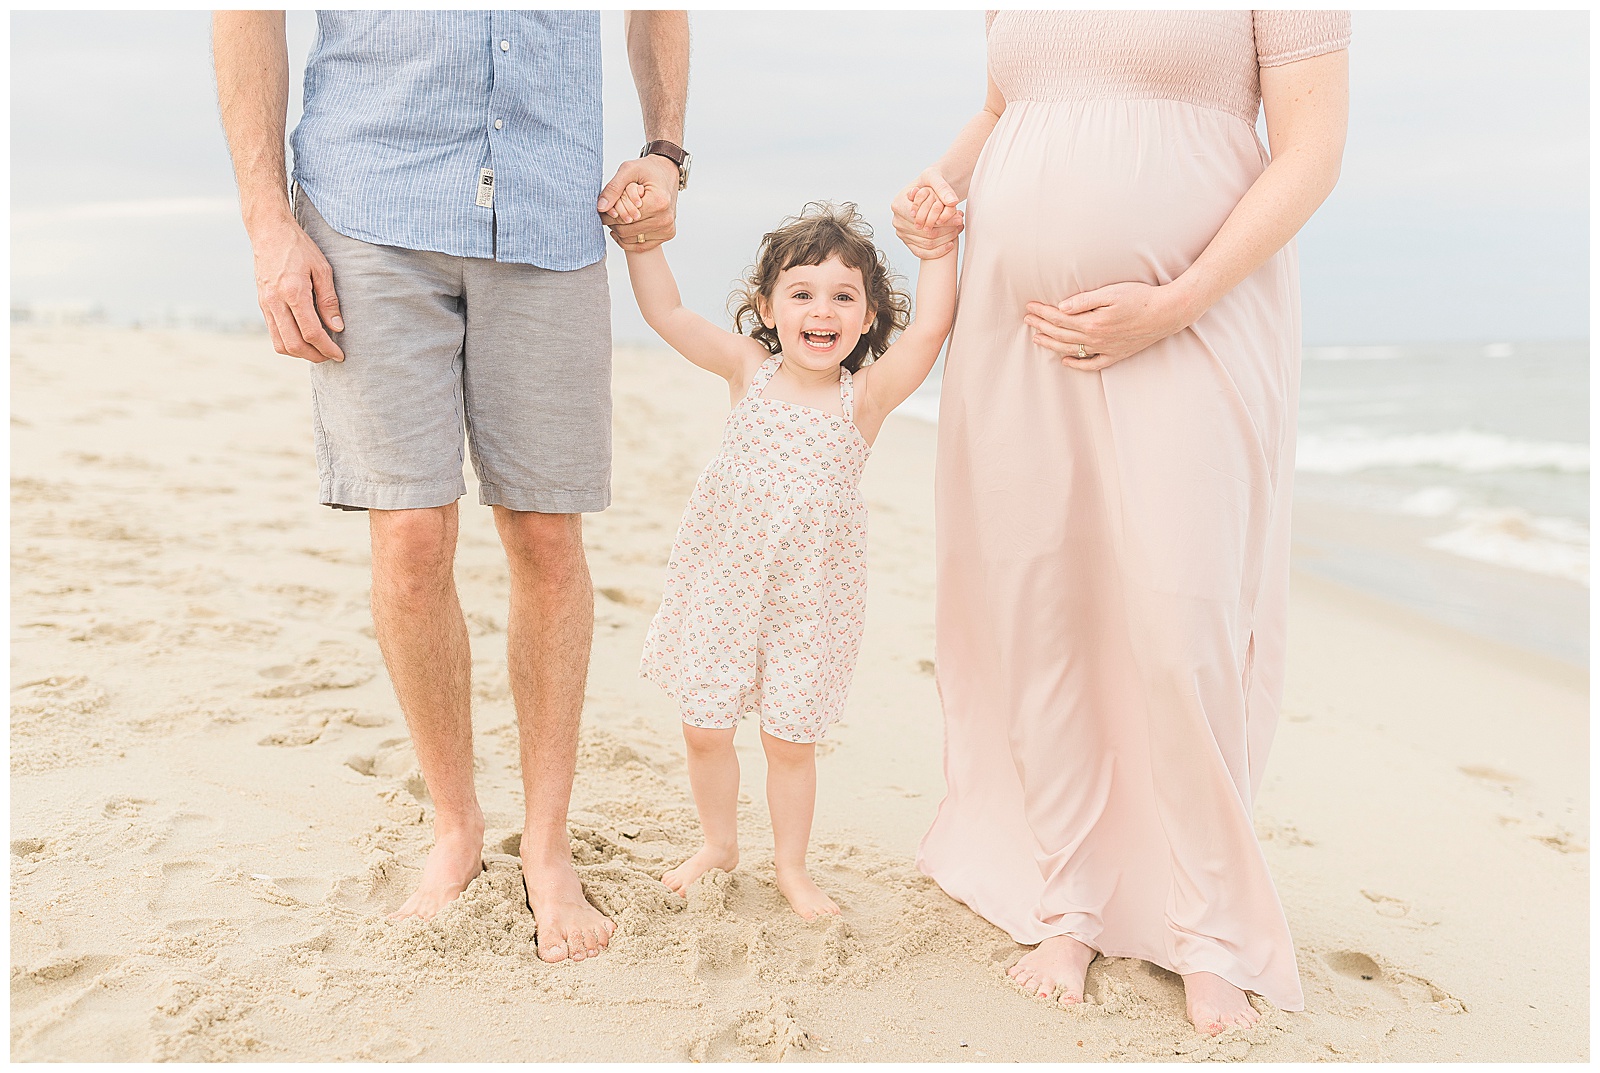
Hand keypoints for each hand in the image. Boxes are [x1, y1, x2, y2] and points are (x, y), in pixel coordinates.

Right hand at [251, 212, 343, 362]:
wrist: (269, 231)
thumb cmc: (299, 247)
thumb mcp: (322, 269)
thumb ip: (329, 300)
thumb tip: (337, 327)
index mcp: (293, 292)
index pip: (311, 332)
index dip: (327, 348)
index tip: (340, 355)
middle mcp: (275, 302)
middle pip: (293, 344)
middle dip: (314, 356)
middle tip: (330, 356)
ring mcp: (265, 304)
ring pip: (280, 344)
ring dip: (300, 353)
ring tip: (318, 350)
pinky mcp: (262, 304)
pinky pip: (273, 333)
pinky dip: (289, 342)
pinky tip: (304, 338)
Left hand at [599, 154, 679, 251]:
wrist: (667, 172)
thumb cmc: (648, 170)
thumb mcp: (628, 170)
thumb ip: (613, 188)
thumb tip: (601, 208)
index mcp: (658, 203)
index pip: (623, 218)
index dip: (608, 214)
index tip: (604, 208)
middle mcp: (665, 219)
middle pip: (625, 231)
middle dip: (613, 222)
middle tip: (610, 211)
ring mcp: (667, 229)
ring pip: (630, 240)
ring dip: (619, 231)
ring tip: (619, 216)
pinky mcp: (667, 234)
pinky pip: (641, 246)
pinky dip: (628, 240)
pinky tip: (623, 228)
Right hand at [891, 167, 962, 259]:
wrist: (927, 189)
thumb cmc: (929, 182)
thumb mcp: (936, 178)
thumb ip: (943, 188)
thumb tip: (952, 201)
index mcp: (898, 204)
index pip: (922, 218)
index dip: (942, 219)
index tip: (959, 217)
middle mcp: (897, 220)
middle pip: (925, 232)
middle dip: (946, 229)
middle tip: (961, 223)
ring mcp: (901, 233)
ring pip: (926, 243)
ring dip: (945, 239)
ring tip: (958, 229)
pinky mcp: (907, 242)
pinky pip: (922, 252)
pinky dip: (937, 251)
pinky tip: (950, 244)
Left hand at [1024, 282, 1191, 371]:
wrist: (1167, 313)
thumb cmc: (1141, 298)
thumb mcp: (1112, 293)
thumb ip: (1084, 301)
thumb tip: (1061, 308)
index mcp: (1092, 322)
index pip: (1059, 318)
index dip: (1042, 312)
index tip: (1029, 307)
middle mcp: (1096, 339)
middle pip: (1061, 334)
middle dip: (1041, 326)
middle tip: (1027, 320)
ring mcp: (1105, 349)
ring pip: (1071, 350)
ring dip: (1052, 344)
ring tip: (1037, 338)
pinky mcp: (1116, 355)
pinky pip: (1092, 364)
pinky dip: (1076, 364)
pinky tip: (1065, 361)